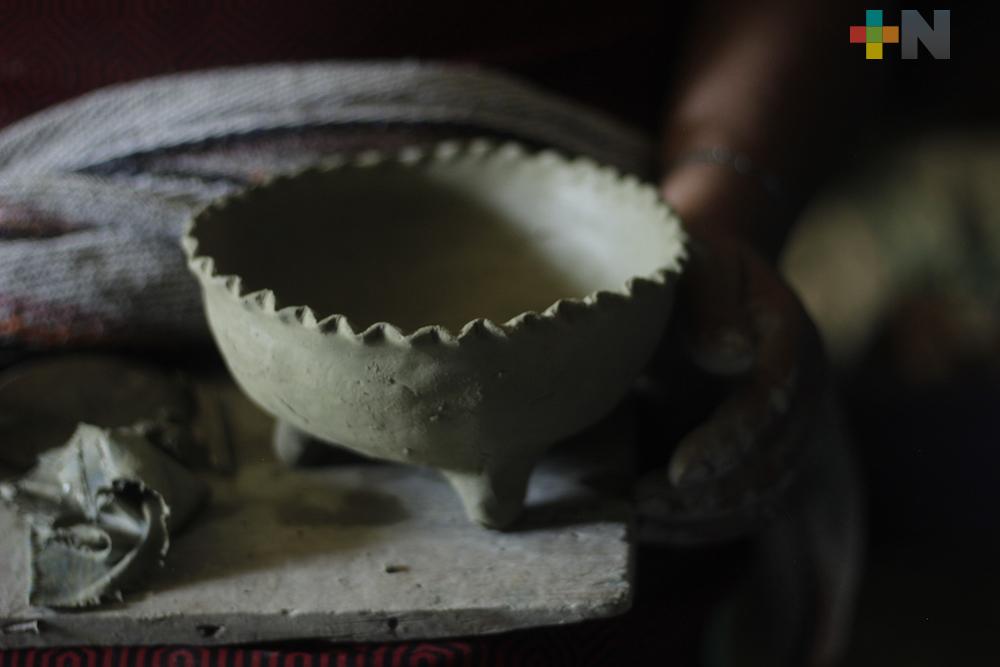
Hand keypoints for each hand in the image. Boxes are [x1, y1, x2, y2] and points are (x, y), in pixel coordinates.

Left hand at [636, 191, 826, 543]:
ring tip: (636, 519)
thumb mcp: (698, 259)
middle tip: (638, 504)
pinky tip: (652, 525)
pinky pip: (747, 506)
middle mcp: (800, 391)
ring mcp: (786, 428)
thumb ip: (711, 301)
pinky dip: (703, 526)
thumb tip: (730, 354)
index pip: (772, 402)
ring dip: (702, 520)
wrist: (706, 274)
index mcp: (789, 338)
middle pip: (773, 463)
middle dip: (708, 495)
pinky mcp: (762, 453)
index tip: (678, 471)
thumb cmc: (693, 261)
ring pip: (763, 496)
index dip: (731, 442)